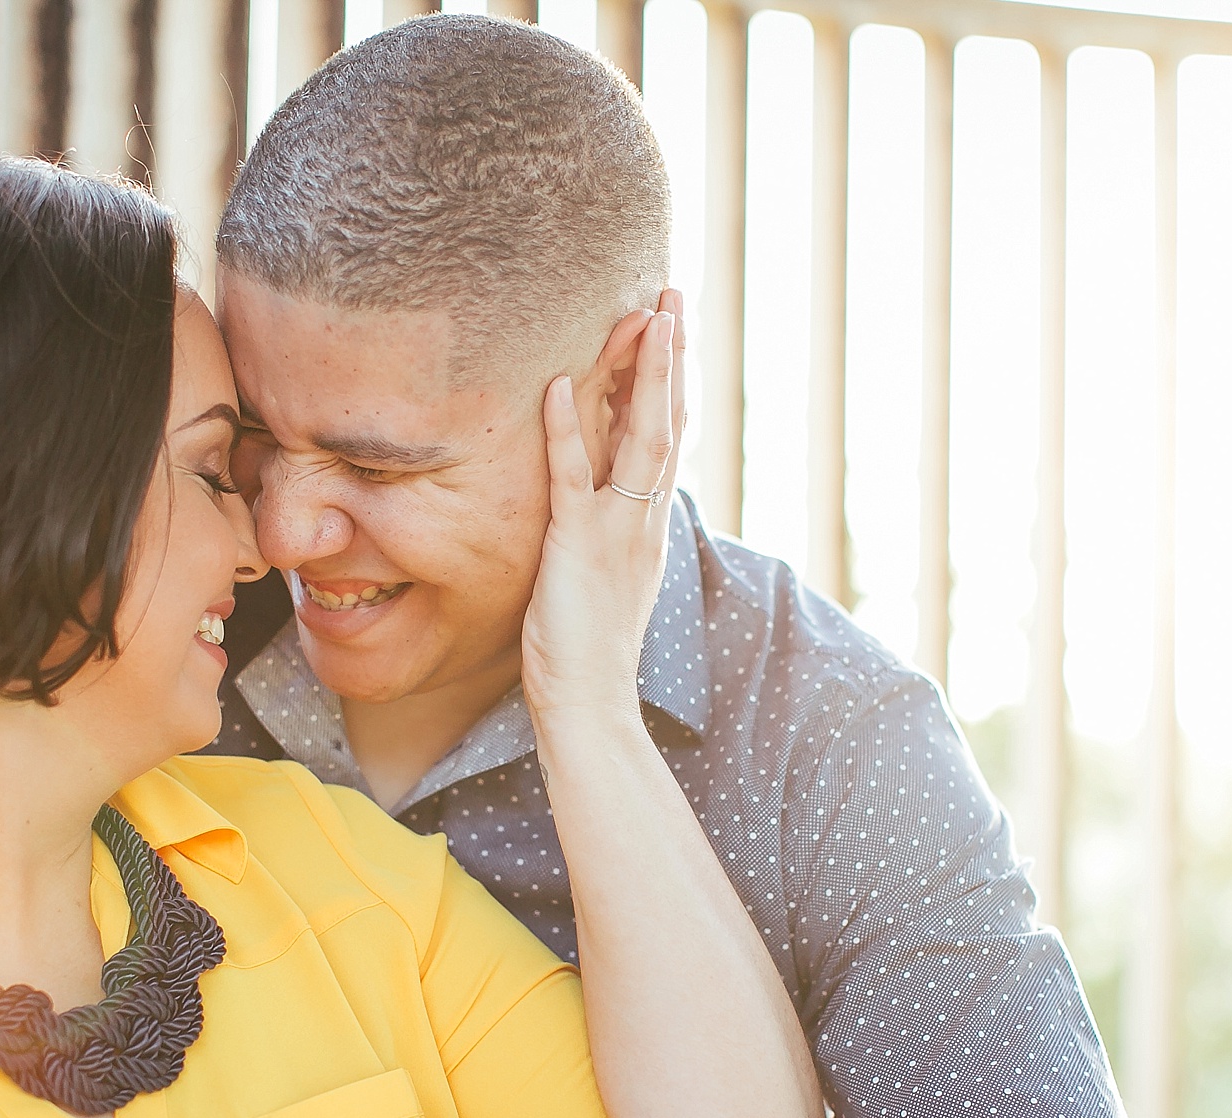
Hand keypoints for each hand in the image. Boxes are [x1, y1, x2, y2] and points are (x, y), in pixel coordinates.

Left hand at [520, 292, 687, 726]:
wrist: (592, 705)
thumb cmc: (586, 651)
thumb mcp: (601, 580)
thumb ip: (603, 535)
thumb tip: (593, 504)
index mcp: (649, 525)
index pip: (666, 438)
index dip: (670, 381)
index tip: (672, 329)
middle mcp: (644, 520)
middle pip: (667, 422)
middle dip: (672, 357)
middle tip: (673, 297)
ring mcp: (617, 531)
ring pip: (639, 438)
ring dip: (643, 374)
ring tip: (645, 315)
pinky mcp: (579, 548)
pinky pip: (573, 480)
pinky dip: (567, 431)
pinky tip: (559, 385)